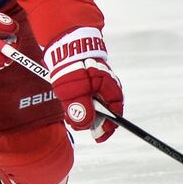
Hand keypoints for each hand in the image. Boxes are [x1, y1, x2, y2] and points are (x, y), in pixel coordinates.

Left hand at [45, 27, 123, 141]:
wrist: (66, 45)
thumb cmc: (72, 68)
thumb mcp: (74, 91)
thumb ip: (81, 109)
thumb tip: (86, 125)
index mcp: (110, 90)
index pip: (116, 114)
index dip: (108, 128)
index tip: (98, 137)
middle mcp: (108, 88)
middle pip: (105, 113)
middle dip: (92, 122)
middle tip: (77, 126)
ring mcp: (100, 86)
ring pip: (95, 107)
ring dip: (83, 113)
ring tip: (69, 114)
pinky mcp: (90, 84)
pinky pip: (88, 99)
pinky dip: (80, 105)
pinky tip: (69, 104)